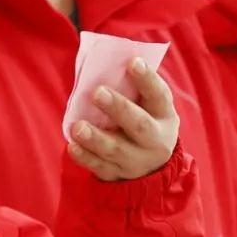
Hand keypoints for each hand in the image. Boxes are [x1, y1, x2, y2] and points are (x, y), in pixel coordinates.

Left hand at [68, 60, 179, 181]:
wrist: (151, 166)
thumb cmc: (143, 121)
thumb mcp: (148, 107)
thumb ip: (132, 88)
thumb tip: (104, 62)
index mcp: (164, 116)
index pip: (159, 95)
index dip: (147, 79)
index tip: (133, 62)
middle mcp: (155, 140)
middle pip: (139, 125)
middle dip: (118, 108)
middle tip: (98, 92)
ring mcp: (136, 160)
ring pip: (116, 150)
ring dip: (96, 138)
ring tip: (77, 126)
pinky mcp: (117, 174)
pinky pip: (100, 167)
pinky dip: (85, 157)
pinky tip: (72, 146)